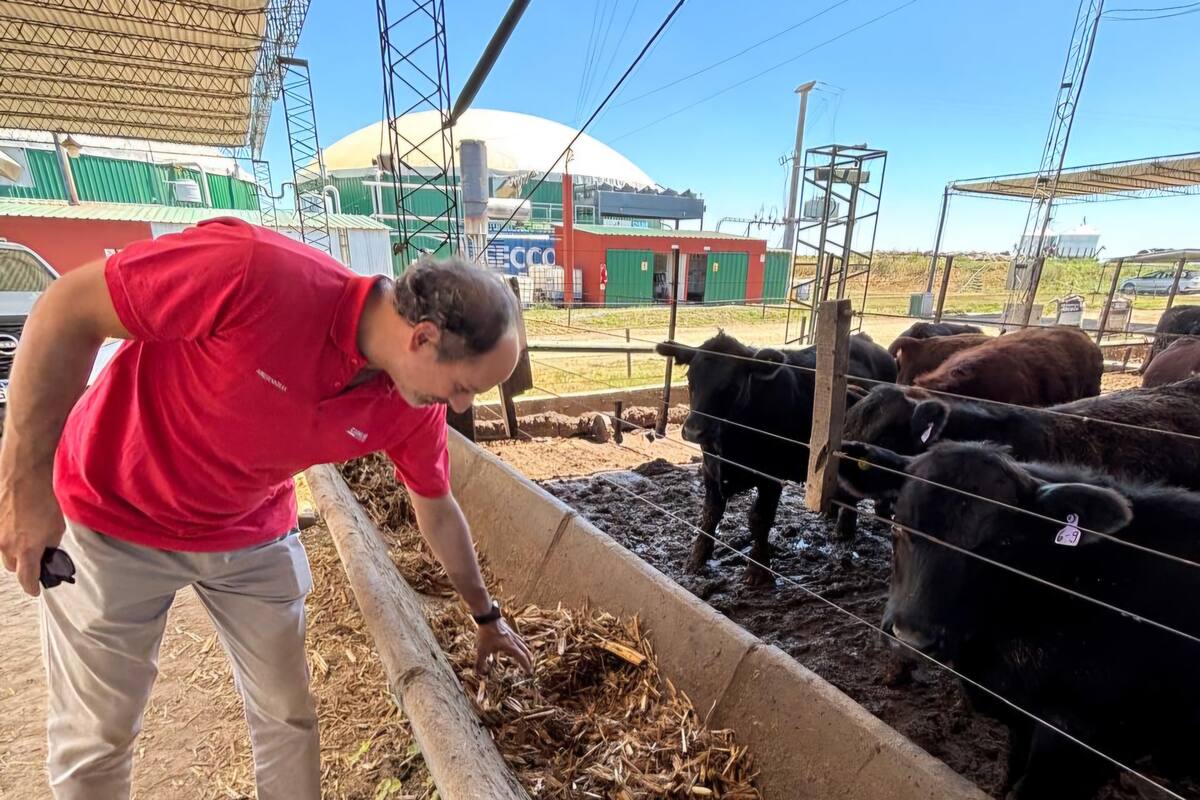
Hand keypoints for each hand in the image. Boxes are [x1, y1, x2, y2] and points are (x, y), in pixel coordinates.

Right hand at [0, 470, 65, 596]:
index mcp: (26, 550)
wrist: (23, 477)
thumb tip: (46, 550)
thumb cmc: (43, 501)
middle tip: (35, 556)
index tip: (35, 590)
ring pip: (3, 552)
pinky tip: (17, 525)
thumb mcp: (56, 527)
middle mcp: (6, 546)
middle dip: (23, 564)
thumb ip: (50, 544)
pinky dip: (7, 537)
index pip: (27, 578)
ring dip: (14, 550)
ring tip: (26, 536)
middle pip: (13, 566)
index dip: (32, 587)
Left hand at [474, 617, 533, 675]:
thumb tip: (479, 673)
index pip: (522, 658)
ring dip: (526, 651)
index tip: (529, 672)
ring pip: (523, 644)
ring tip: (527, 656)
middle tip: (531, 665)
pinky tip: (517, 644)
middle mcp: (514, 641)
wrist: (487, 617)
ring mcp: (512, 634)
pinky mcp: (509, 630)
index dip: (526, 665)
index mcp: (510, 647)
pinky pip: (518, 639)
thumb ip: (480, 663)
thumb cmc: (486, 634)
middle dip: (529, 659)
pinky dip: (521, 644)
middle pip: (525, 651)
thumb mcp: (481, 651)